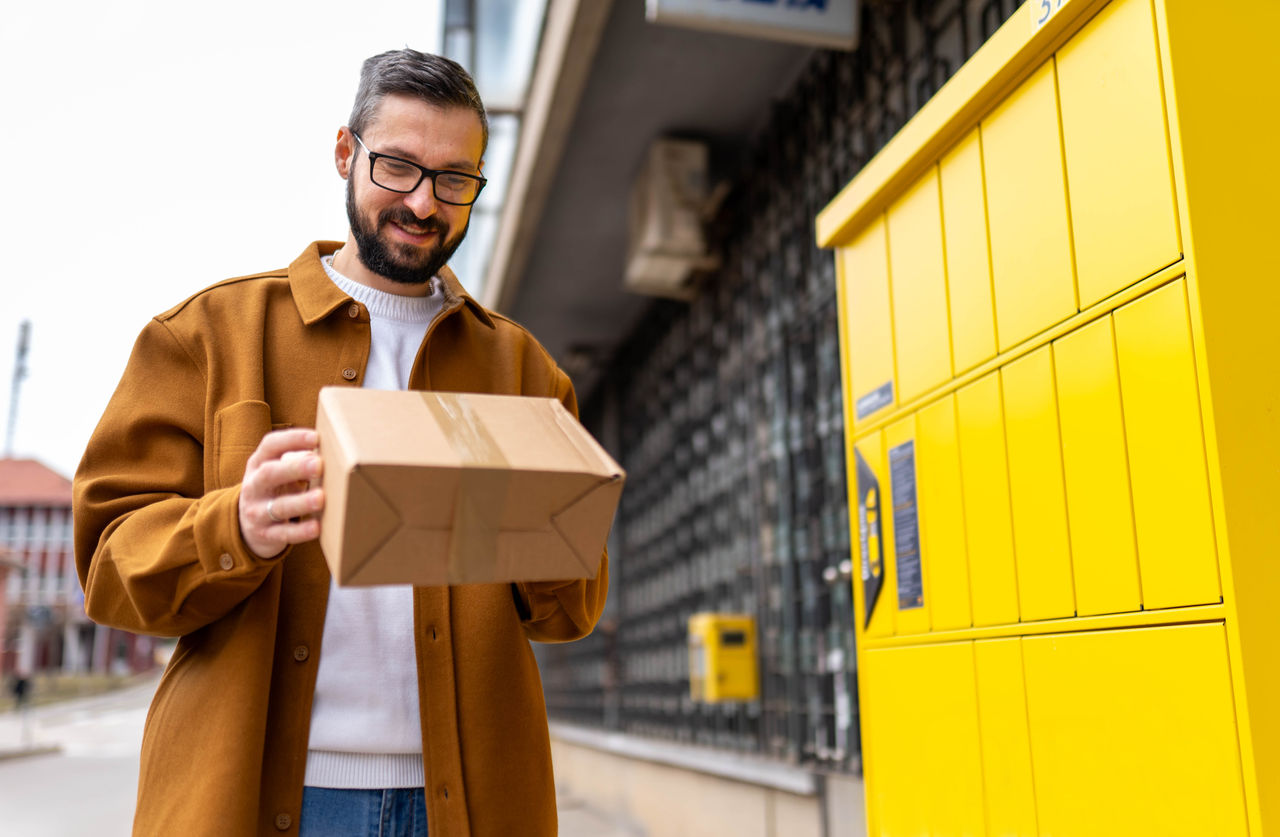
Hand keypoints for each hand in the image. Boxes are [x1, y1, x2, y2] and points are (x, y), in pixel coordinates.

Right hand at [238, 428, 324, 558]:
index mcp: (258, 464)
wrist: (247, 527)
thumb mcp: (278, 471)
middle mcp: (254, 486)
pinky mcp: (265, 534)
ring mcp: (257, 511)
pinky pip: (283, 533)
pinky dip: (300, 531)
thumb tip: (331, 452)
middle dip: (295, 468)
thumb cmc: (273, 490)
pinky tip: (317, 527)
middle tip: (319, 465)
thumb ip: (299, 461)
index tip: (316, 437)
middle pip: (270, 474)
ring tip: (320, 497)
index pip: (270, 445)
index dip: (292, 439)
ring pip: (278, 506)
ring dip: (301, 502)